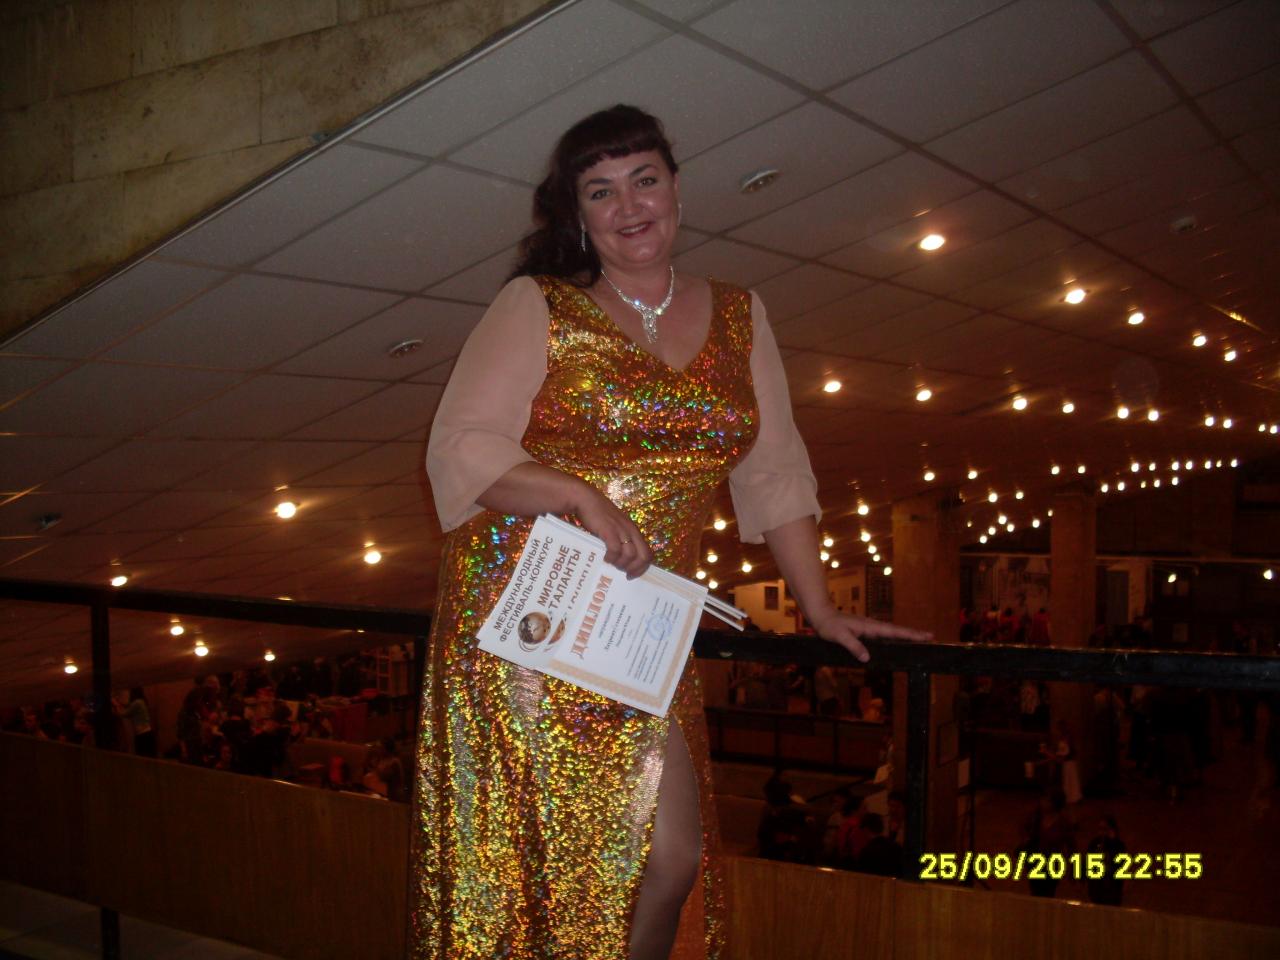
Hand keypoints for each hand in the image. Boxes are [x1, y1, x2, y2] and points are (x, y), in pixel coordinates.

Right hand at [573, 485, 652, 578]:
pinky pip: (615, 549)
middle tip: (625, 575)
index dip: (643, 567)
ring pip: (631, 555)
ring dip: (622, 564)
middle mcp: (631, 530)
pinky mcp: (609, 530)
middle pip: (644, 556)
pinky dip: (612, 557)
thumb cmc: (598, 515)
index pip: (648, 553)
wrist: (586, 499)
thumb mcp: (614, 527)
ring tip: (613, 565)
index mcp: (634, 531)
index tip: (632, 574)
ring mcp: (621, 530)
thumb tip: (618, 559)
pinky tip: (605, 558)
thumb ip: (619, 539)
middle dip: (636, 569)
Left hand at [809, 610, 932, 663]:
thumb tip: (867, 658)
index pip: (894, 631)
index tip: (926, 635)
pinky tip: (896, 642)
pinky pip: (883, 634)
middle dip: (914, 634)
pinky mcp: (865, 630)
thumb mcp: (839, 636)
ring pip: (891, 632)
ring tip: (919, 640)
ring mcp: (869, 628)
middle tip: (930, 637)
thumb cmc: (829, 625)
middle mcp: (872, 626)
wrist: (821, 615)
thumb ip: (853, 646)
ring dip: (905, 635)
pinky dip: (894, 637)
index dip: (910, 634)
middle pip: (897, 631)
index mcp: (870, 627)